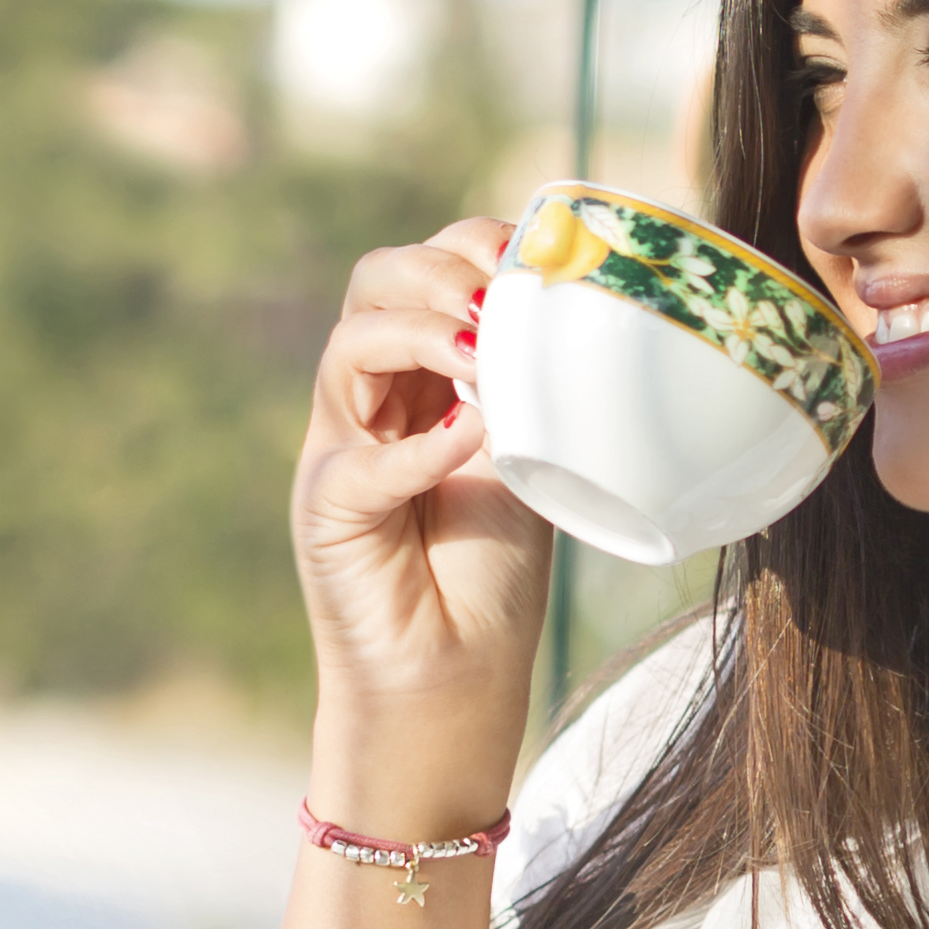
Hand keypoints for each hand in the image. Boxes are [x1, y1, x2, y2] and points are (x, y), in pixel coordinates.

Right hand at [291, 217, 550, 825]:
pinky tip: (471, 439)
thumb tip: (600, 331)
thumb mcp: (538, 464)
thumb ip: (546, 400)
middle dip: (439, 270)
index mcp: (416, 379)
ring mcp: (339, 452)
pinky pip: (361, 461)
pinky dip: (420, 445)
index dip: (471, 245)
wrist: (453, 683)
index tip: (536, 258)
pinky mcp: (328, 513)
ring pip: (350, 349)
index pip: (422, 271)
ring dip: (424, 335)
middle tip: (499, 301)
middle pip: (373, 285)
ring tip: (483, 358)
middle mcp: (368, 402)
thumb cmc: (492, 576)